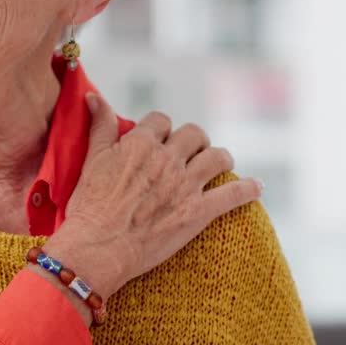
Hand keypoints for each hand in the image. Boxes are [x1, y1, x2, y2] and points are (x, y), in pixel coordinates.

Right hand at [45, 94, 261, 300]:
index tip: (159, 140)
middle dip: (193, 140)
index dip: (161, 129)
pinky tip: (257, 187)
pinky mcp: (198, 212)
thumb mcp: (91, 160)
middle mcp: (168, 159)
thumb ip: (100, 126)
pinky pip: (233, 195)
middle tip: (190, 153)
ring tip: (219, 163)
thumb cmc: (88, 207)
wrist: (98, 248)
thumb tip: (94, 96)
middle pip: (194, 134)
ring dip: (220, 157)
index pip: (161, 121)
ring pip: (217, 157)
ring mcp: (186, 185)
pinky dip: (248, 189)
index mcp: (141, 144)